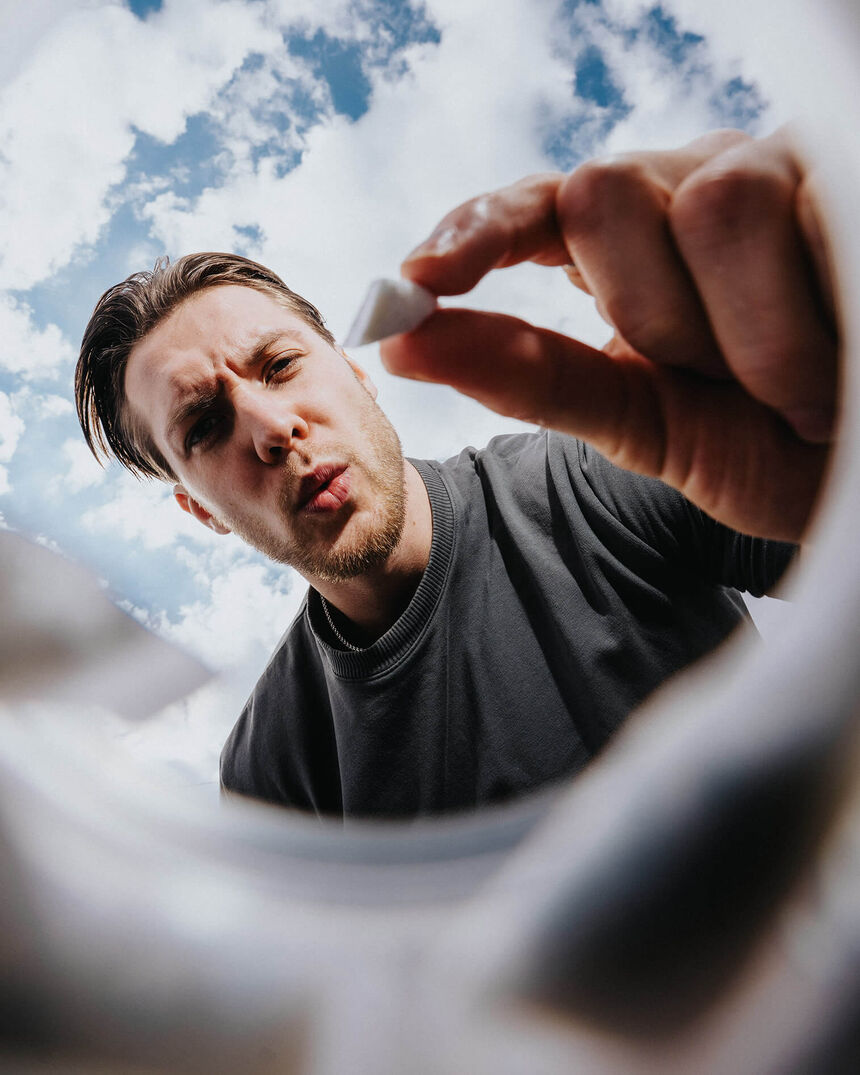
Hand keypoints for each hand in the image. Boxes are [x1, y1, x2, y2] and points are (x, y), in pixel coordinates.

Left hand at [380, 127, 837, 541]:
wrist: (849, 478)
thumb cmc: (751, 442)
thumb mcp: (634, 420)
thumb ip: (526, 374)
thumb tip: (400, 342)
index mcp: (626, 244)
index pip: (533, 206)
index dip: (477, 231)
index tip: (418, 280)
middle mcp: (687, 188)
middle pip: (602, 194)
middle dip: (650, 314)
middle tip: (715, 383)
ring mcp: (773, 173)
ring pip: (709, 205)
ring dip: (742, 336)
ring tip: (790, 391)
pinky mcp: (842, 177)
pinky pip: (803, 218)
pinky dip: (804, 327)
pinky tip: (837, 363)